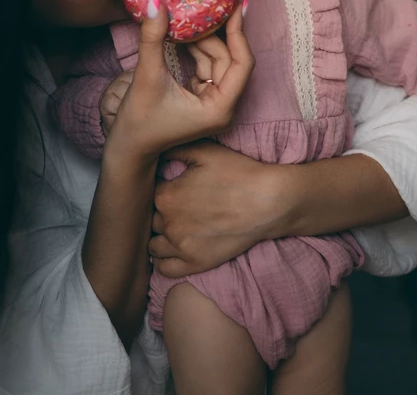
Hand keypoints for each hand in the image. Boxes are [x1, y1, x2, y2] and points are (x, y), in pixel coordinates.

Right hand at [105, 0, 253, 162]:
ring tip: (191, 14)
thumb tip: (155, 2)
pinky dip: (196, 48)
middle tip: (209, 1)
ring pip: (217, 60)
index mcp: (220, 108)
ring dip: (203, 38)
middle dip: (215, 32)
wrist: (128, 149)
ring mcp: (213, 102)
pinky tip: (184, 32)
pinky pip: (206, 65)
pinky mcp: (202, 96)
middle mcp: (223, 106)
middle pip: (229, 58)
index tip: (237, 4)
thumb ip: (153, 39)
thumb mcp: (146, 77)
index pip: (241, 63)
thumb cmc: (138, 122)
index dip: (239, 32)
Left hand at [149, 141, 279, 276]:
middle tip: (179, 204)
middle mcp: (169, 224)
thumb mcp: (205, 150)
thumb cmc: (238, 172)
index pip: (149, 193)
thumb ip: (175, 147)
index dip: (162, 187)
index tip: (172, 185)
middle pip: (151, 219)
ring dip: (160, 235)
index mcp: (166, 196)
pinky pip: (164, 268)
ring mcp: (181, 247)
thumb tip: (155, 147)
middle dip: (161, 211)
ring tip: (175, 226)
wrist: (267, 201)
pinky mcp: (195, 264)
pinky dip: (163, 260)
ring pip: (154, 245)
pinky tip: (172, 248)